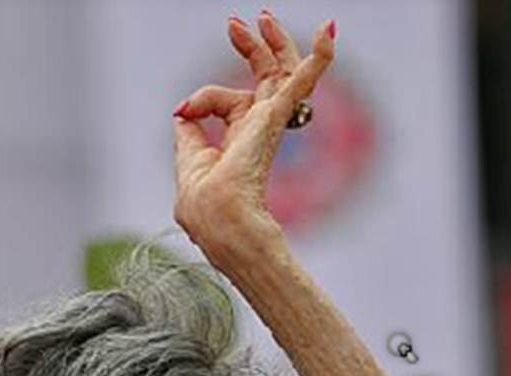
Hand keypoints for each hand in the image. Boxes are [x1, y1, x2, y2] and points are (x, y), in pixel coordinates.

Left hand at [172, 12, 334, 254]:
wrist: (222, 220)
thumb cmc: (206, 207)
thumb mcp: (189, 159)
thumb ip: (189, 132)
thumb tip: (181, 110)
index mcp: (239, 141)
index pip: (226, 103)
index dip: (203, 99)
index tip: (185, 108)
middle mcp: (258, 131)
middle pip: (264, 79)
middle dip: (252, 48)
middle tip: (235, 24)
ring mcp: (269, 124)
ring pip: (281, 73)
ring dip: (276, 43)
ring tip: (264, 18)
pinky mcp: (275, 119)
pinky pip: (300, 83)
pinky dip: (317, 58)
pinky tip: (329, 31)